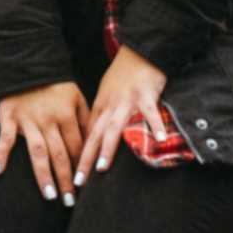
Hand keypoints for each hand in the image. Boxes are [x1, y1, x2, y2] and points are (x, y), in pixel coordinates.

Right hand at [0, 81, 89, 205]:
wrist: (26, 63)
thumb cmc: (55, 83)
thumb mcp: (76, 97)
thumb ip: (85, 120)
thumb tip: (94, 145)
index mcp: (66, 115)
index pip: (76, 147)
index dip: (81, 166)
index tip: (84, 185)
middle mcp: (47, 120)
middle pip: (60, 155)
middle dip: (66, 179)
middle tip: (69, 201)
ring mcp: (27, 120)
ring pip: (37, 152)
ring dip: (44, 175)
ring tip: (50, 195)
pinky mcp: (8, 117)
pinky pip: (5, 138)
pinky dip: (0, 154)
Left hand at [76, 44, 167, 184]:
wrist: (138, 52)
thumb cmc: (124, 76)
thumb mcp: (107, 95)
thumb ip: (103, 115)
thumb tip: (96, 137)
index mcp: (100, 106)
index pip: (87, 135)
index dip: (80, 154)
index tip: (73, 175)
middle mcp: (109, 106)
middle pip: (95, 135)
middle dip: (85, 158)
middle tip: (79, 180)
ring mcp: (126, 101)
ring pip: (114, 127)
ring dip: (108, 147)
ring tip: (103, 167)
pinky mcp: (145, 94)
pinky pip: (149, 112)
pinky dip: (153, 125)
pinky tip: (159, 140)